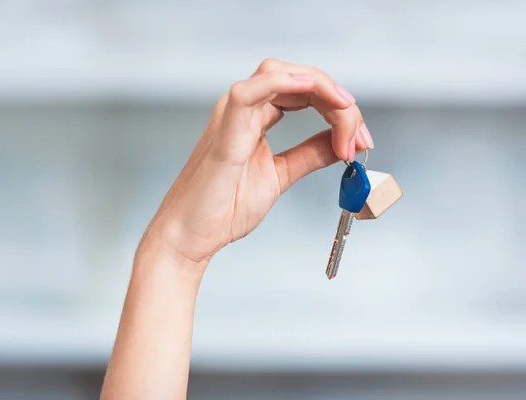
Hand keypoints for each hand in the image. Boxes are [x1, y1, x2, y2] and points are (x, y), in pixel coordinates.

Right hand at [146, 58, 373, 266]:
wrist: (192, 235)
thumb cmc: (225, 208)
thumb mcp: (280, 176)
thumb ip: (308, 155)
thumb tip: (340, 142)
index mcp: (255, 117)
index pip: (304, 93)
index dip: (339, 110)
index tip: (361, 141)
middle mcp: (242, 109)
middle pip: (298, 79)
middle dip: (337, 100)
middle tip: (360, 135)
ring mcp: (231, 116)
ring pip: (278, 74)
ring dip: (320, 88)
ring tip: (346, 114)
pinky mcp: (224, 133)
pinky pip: (249, 93)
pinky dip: (283, 82)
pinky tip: (312, 88)